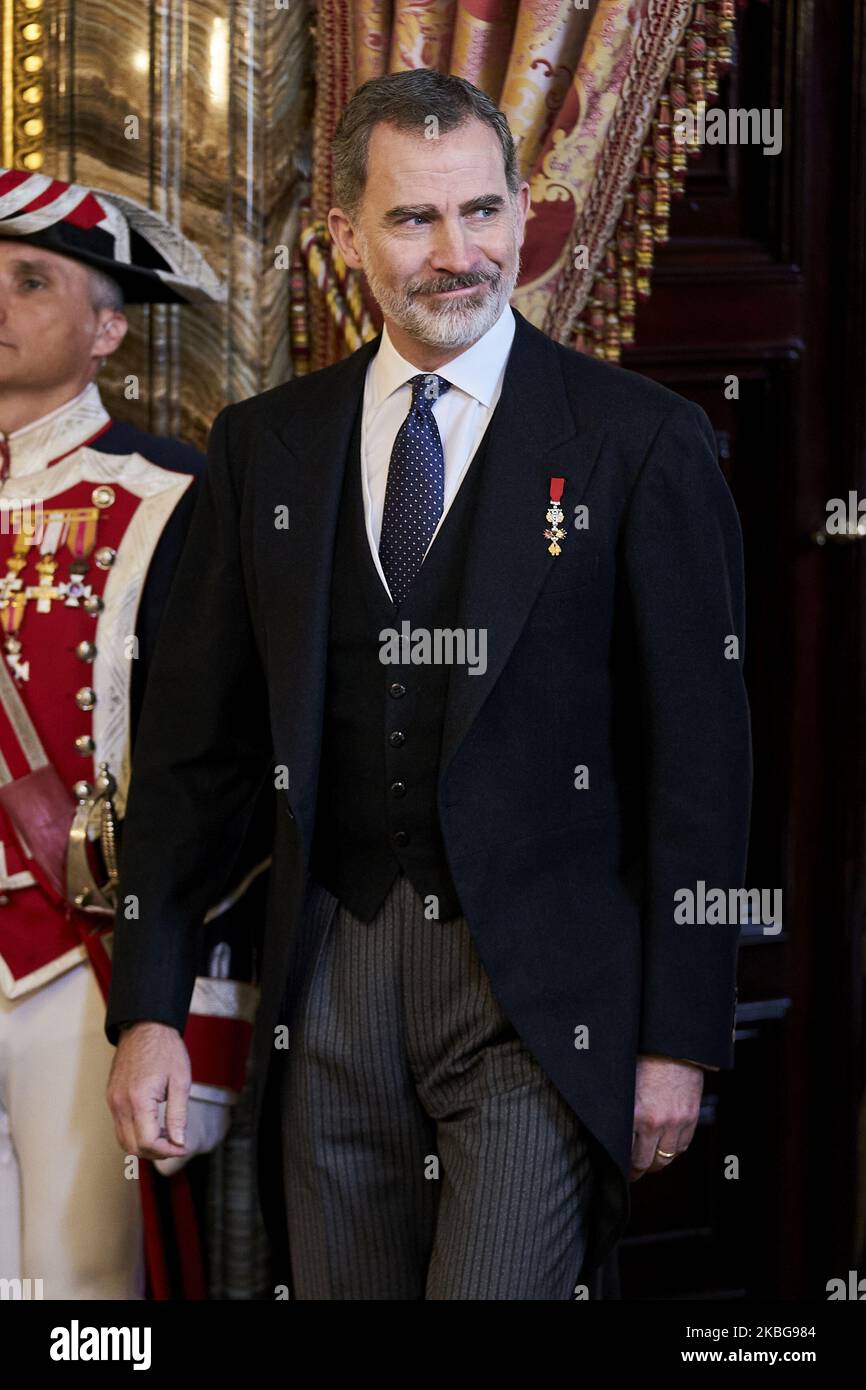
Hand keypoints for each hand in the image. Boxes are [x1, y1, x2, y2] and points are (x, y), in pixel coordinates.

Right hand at [107, 1021, 190, 1160]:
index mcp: (138, 1100)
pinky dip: (135, 1134)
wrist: (145, 1026)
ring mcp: (112, 1101)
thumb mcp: (180, 1081)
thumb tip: (179, 1142)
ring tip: (167, 1135)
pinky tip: (154, 1125)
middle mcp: (120, 1104)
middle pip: (133, 1146)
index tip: (184, 1146)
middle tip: (177, 1144)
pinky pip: (119, 1126)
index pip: (148, 1142)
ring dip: (144, 1145)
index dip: (168, 1151)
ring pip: (123, 1140)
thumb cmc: (165, 1050)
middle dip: (157, 1152)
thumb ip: (178, 1115)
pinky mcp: (111, 1097)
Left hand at [629, 1054, 702, 1180]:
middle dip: (637, 1170)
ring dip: (656, 1162)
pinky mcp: (691, 1118)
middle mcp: (657, 1123)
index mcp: (635, 1114)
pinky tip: (664, 1147)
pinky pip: (682, 1146)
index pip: (626, 1154)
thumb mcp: (623, 1083)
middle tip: (631, 1172)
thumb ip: (619, 1109)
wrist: (673, 1044)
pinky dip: (673, 1150)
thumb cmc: (643, 1058)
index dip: (622, 1164)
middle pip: (646, 1162)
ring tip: (648, 1162)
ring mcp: (677, 1122)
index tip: (618, 1167)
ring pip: (666, 1158)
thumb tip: (609, 1126)